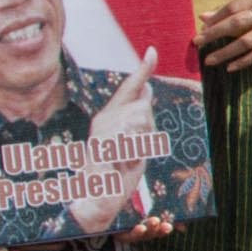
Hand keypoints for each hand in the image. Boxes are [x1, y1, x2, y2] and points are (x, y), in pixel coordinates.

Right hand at [63, 61, 159, 233]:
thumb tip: (147, 90)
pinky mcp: (103, 142)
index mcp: (109, 117)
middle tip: (132, 151)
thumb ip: (139, 117)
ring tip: (125, 158)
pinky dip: (134, 153)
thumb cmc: (118, 173)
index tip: (153, 51)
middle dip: (147, 129)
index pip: (130, 88)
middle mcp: (103, 119)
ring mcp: (102, 130)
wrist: (98, 200)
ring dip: (141, 143)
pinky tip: (122, 163)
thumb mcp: (135, 142)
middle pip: (143, 106)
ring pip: (141, 119)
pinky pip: (133, 136)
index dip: (143, 69)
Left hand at [199, 0, 251, 75]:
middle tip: (198, 42)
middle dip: (215, 34)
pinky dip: (244, 62)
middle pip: (238, 23)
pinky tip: (230, 67)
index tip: (201, 27)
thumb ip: (232, 7)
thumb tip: (204, 17)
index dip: (216, 17)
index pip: (233, 7)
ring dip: (226, 52)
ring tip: (209, 60)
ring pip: (247, 42)